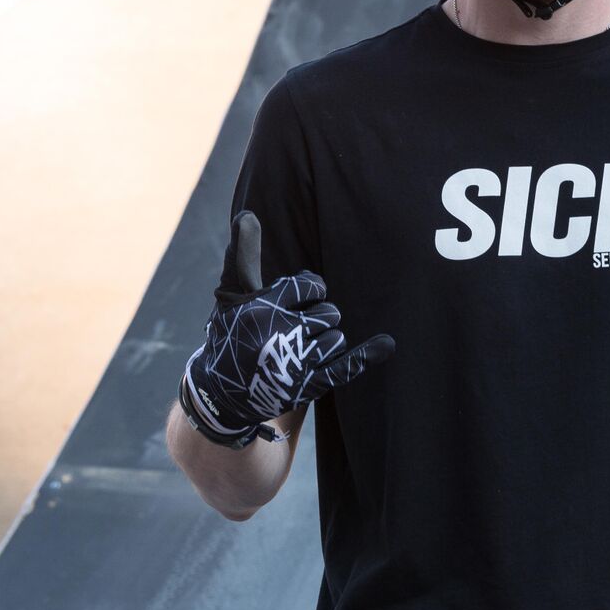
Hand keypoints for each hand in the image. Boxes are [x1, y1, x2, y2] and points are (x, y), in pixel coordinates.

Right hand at [177, 210, 394, 447]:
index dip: (310, 291)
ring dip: (326, 340)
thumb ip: (244, 254)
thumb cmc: (232, 333)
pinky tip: (386, 344)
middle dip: (319, 316)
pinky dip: (367, 355)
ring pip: (337, 336)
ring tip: (301, 349)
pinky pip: (345, 366)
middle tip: (296, 329)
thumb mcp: (232, 294)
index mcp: (261, 308)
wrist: (223, 394)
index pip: (311, 286)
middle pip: (328, 311)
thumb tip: (248, 215)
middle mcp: (278, 335)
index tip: (299, 300)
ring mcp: (295, 363)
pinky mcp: (306, 386)